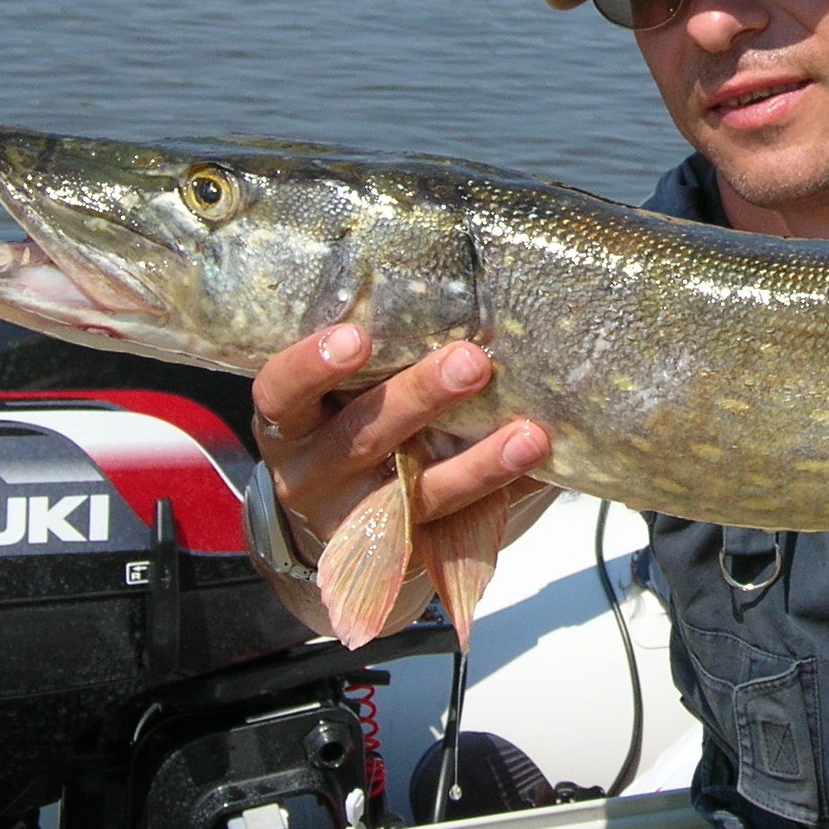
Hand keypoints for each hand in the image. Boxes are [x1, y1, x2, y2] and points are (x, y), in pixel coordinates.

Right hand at [249, 323, 550, 557]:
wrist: (333, 523)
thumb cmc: (344, 422)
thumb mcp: (331, 393)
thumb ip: (373, 352)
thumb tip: (460, 279)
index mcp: (290, 423)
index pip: (281, 391)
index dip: (312, 366)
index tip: (356, 337)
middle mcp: (316, 474)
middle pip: (361, 438)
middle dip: (418, 399)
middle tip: (471, 361)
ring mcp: (362, 518)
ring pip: (420, 494)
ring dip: (480, 465)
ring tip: (530, 436)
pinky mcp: (410, 550)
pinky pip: (463, 526)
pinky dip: (507, 496)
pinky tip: (548, 470)